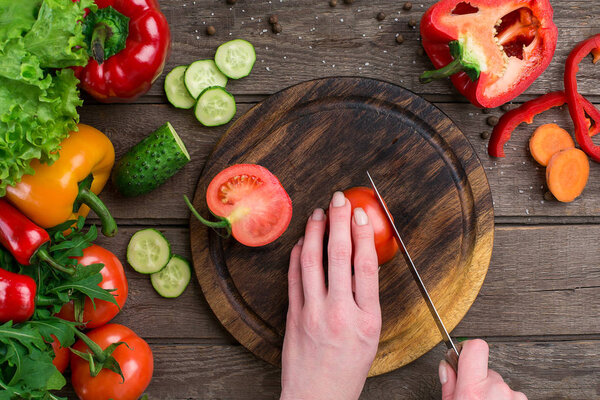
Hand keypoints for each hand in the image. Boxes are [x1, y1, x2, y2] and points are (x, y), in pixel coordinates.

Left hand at [280, 191, 381, 399]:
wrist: (318, 397)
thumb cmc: (348, 370)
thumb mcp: (371, 336)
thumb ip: (366, 301)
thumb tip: (360, 263)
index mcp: (366, 319)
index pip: (366, 265)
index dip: (363, 234)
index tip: (362, 214)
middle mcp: (340, 313)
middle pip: (339, 256)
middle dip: (339, 221)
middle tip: (339, 199)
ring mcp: (313, 313)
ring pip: (313, 262)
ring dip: (315, 232)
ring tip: (318, 212)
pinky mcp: (293, 316)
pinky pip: (294, 278)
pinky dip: (298, 255)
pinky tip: (303, 240)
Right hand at [439, 339, 526, 399]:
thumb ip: (449, 384)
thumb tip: (446, 366)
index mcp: (473, 389)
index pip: (476, 347)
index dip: (468, 347)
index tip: (463, 353)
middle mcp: (495, 390)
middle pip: (487, 370)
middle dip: (479, 379)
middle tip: (472, 396)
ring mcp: (513, 396)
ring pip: (499, 383)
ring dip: (492, 392)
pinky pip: (511, 394)